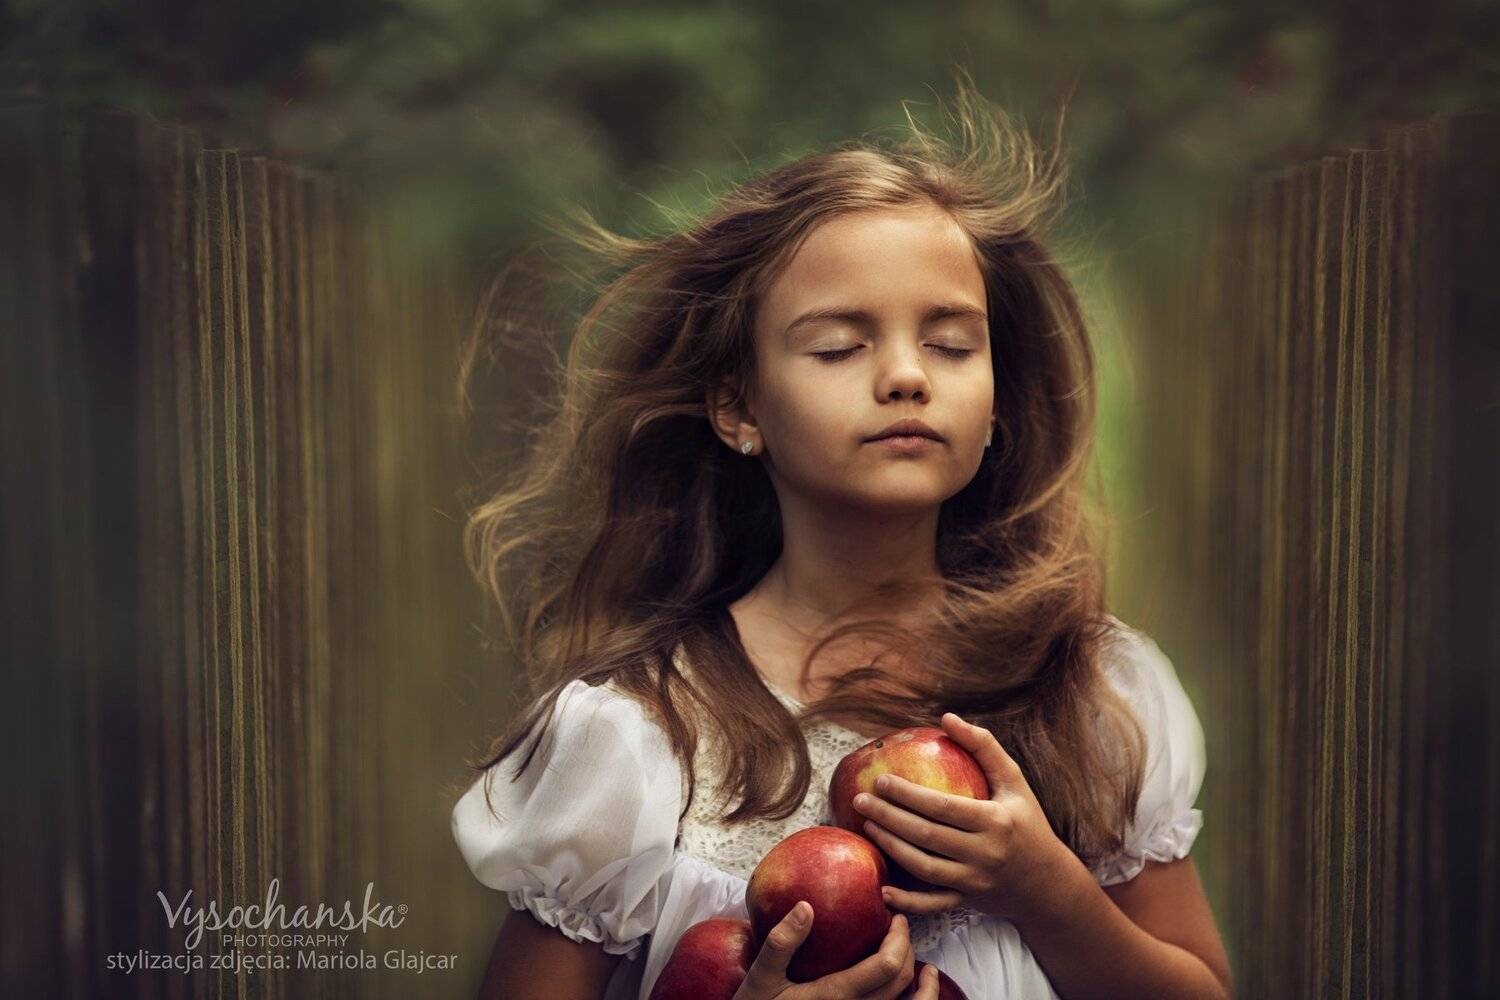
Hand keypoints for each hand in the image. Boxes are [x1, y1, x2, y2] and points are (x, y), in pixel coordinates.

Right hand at [731, 903, 937, 999]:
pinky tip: (911, 999)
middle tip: (899, 927)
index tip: (894, 916)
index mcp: (835, 996)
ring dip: (924, 989)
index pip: (886, 966)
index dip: (898, 938)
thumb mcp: (760, 977)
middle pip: (900, 981)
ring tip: (928, 970)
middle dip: (907, 949)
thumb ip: (782, 943)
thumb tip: (806, 906)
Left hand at [852, 712, 1078, 923]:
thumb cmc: (1025, 821)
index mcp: (995, 821)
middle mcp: (984, 854)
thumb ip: (983, 746)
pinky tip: (883, 890)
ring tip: (867, 826)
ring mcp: (974, 882)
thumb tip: (947, 717)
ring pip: (924, 868)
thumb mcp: (1013, 781)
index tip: (880, 779)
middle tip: (860, 800)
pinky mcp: (967, 902)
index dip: (908, 794)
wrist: (1046, 880)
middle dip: (889, 817)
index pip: (943, 806)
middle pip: (927, 836)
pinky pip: (933, 904)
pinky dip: (908, 902)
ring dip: (891, 848)